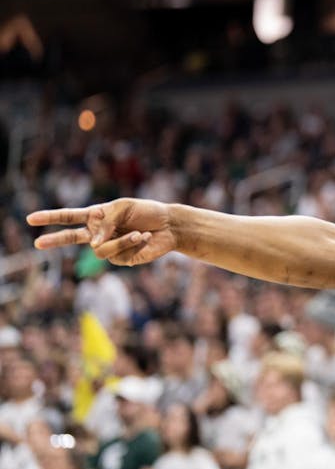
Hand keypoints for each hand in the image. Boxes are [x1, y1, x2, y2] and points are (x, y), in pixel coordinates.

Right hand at [27, 198, 174, 265]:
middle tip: (37, 242)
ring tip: (140, 233)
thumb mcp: (123, 209)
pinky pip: (119, 254)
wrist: (170, 226)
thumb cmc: (147, 212)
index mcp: (97, 217)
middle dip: (54, 240)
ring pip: (101, 249)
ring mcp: (110, 248)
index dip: (51, 218)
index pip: (70, 217)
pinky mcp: (122, 259)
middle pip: (71, 238)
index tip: (31, 219)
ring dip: (123, 240)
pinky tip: (145, 237)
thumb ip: (105, 223)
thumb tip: (93, 244)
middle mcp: (100, 234)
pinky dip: (134, 244)